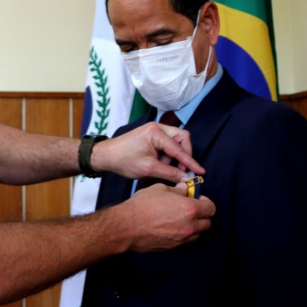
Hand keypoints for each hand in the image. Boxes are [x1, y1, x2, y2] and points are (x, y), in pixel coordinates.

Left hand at [90, 122, 204, 182]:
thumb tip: (185, 179)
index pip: (179, 148)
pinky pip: (167, 144)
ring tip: (163, 168)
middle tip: (181, 170)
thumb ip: (169, 173)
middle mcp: (157, 127)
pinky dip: (167, 155)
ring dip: (174, 157)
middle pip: (182, 138)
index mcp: (156, 133)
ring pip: (176, 142)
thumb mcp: (148, 169)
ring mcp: (154, 130)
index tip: (201, 171)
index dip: (191, 162)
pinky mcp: (152, 136)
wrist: (105, 156)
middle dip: (184, 155)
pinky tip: (159, 165)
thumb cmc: (123, 160)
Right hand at [118, 182, 215, 251]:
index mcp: (190, 209)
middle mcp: (190, 226)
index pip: (211, 208)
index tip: (198, 199)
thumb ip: (177, 190)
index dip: (206, 202)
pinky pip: (185, 241)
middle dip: (202, 215)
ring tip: (181, 218)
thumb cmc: (143, 205)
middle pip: (207, 223)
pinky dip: (184, 234)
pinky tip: (172, 227)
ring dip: (194, 226)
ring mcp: (181, 239)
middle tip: (190, 208)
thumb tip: (185, 189)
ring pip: (197, 234)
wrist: (127, 226)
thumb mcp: (160, 189)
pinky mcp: (173, 247)